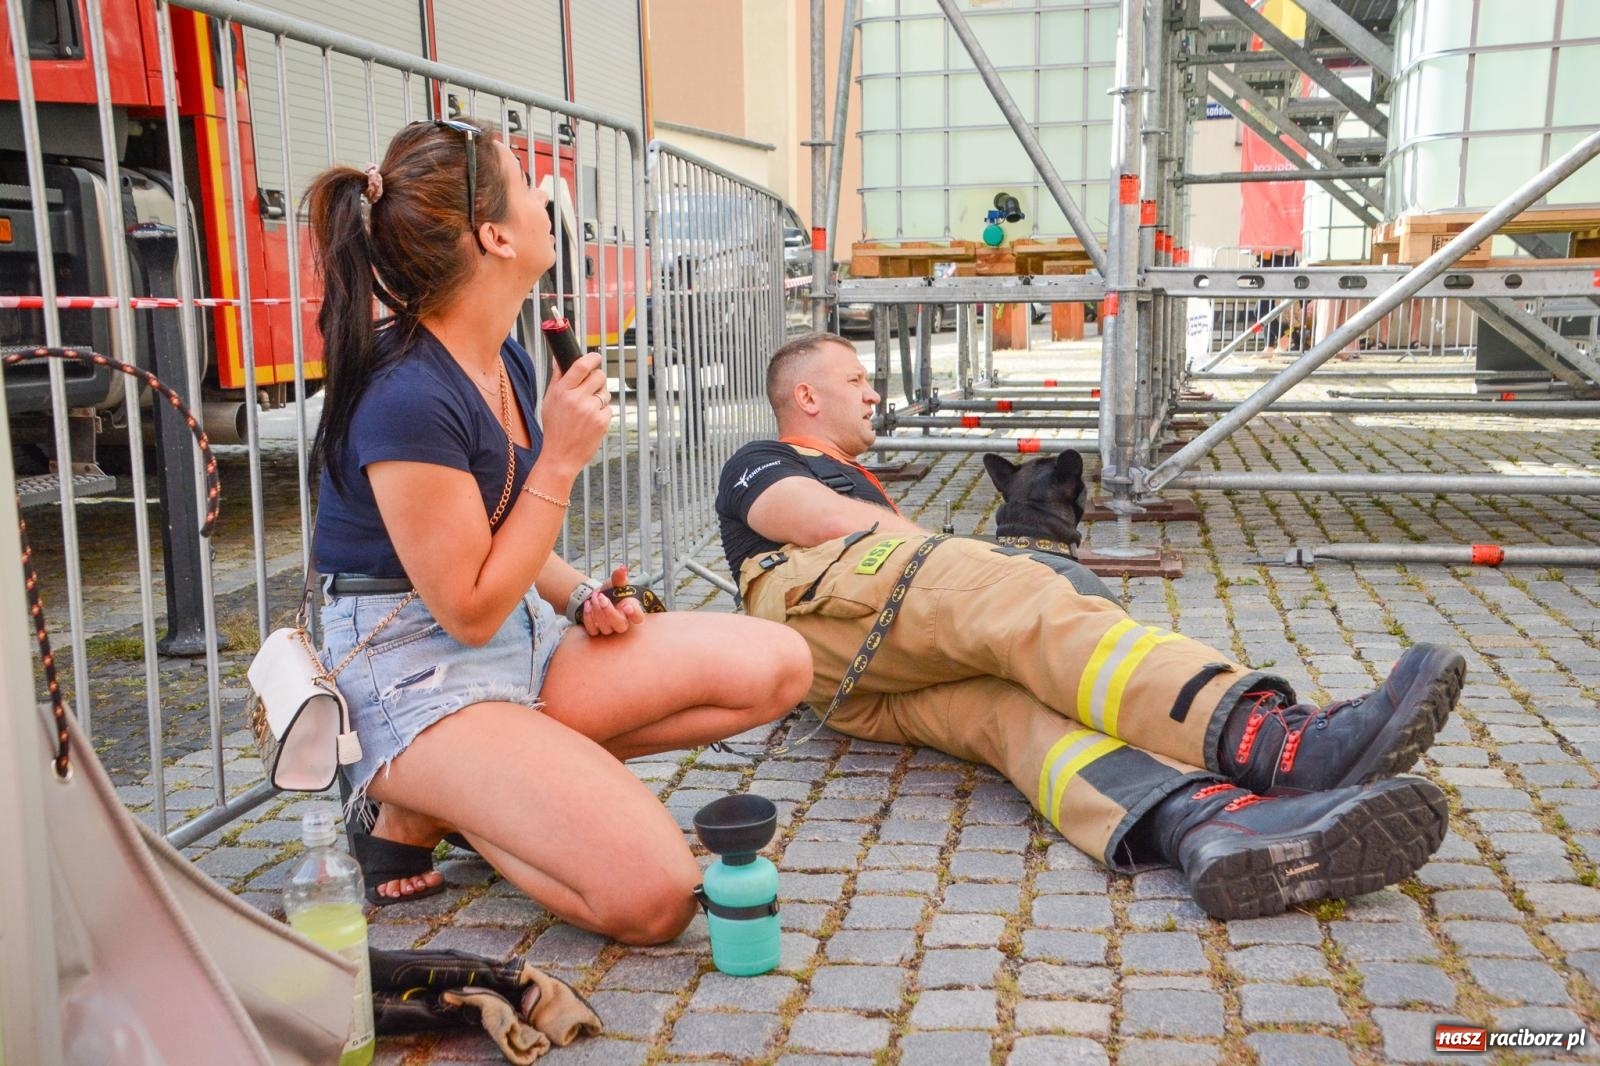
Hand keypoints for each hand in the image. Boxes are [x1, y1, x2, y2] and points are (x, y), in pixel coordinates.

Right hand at [539, 352, 610, 475]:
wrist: (561, 457)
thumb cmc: (554, 429)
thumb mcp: (549, 401)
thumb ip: (557, 378)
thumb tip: (559, 358)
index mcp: (561, 392)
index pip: (581, 366)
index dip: (592, 358)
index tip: (595, 357)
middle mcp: (576, 399)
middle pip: (599, 376)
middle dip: (598, 379)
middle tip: (592, 387)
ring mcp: (590, 411)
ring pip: (605, 392)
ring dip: (600, 397)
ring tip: (587, 409)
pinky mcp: (602, 422)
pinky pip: (608, 408)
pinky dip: (602, 413)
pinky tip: (591, 421)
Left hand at [581, 566, 646, 636]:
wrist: (597, 596)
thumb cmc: (611, 591)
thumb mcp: (615, 583)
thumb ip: (620, 577)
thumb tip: (622, 568)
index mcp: (631, 610)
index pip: (638, 618)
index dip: (634, 614)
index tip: (626, 606)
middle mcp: (622, 622)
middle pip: (620, 626)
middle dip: (610, 612)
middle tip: (602, 598)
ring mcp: (609, 628)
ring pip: (606, 628)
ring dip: (598, 611)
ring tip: (594, 597)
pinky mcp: (596, 630)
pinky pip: (592, 630)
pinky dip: (588, 617)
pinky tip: (587, 604)